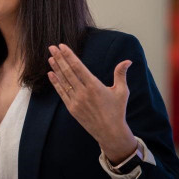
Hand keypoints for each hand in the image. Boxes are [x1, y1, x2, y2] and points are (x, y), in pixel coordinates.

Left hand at [47, 44, 136, 163]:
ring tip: (50, 57)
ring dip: (56, 68)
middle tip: (52, 47)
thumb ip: (121, 74)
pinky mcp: (71, 108)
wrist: (110, 132)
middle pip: (68, 71)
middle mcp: (83, 92)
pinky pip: (61, 93)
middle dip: (59, 58)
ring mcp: (76, 101)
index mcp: (94, 86)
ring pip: (63, 81)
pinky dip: (55, 83)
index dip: (69, 55)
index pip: (78, 66)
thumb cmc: (117, 110)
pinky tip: (50, 74)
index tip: (62, 46)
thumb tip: (128, 61)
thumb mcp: (122, 91)